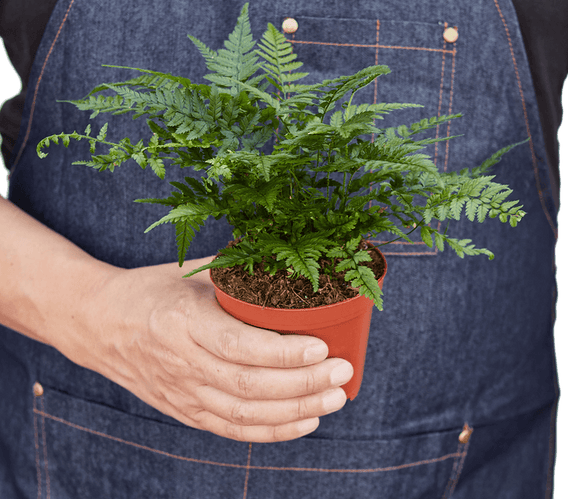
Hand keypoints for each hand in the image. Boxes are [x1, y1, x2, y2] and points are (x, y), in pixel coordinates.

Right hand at [73, 257, 352, 442]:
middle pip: (248, 386)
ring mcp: (181, 392)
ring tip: (334, 398)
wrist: (98, 323)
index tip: (322, 347)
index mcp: (181, 320)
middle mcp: (180, 362)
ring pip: (245, 414)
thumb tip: (288, 263)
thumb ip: (235, 272)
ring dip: (296, 411)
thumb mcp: (188, 272)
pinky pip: (232, 429)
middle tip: (342, 372)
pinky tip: (305, 421)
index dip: (283, 352)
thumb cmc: (149, 290)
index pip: (239, 346)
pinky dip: (272, 431)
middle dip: (302, 384)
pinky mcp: (184, 410)